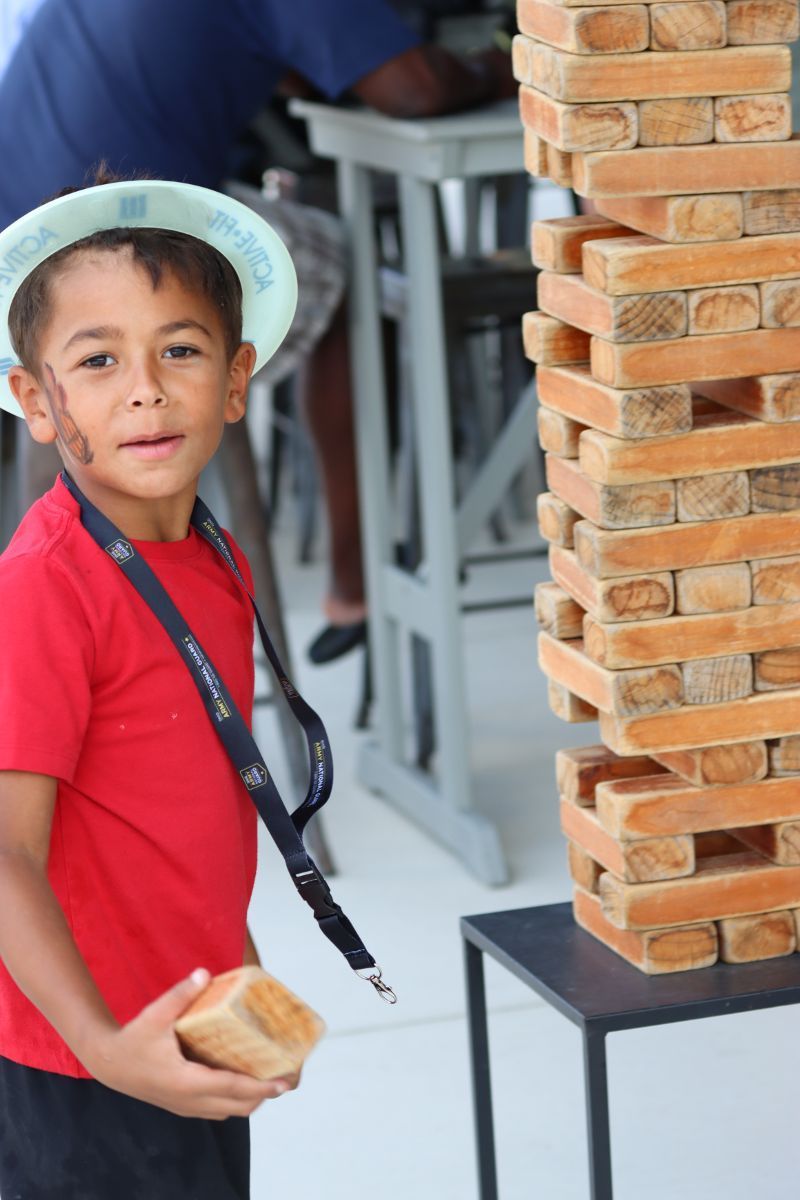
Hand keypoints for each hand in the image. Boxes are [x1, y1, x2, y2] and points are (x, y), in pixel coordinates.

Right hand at [85, 969, 299, 1118]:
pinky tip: (241, 1079)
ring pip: (228, 1112)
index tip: (284, 1082)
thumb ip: (179, 995)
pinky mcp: (182, 1105)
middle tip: (284, 1076)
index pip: (231, 1088)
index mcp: (186, 1081)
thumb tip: (204, 974)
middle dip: (263, 1095)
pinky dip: (234, 1100)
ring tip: (268, 1077)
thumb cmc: (133, 1039)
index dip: (260, 1087)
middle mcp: (189, 1100)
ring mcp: (185, 1107)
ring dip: (249, 1100)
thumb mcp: (154, 1015)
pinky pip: (217, 1109)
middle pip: (237, 1106)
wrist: (109, 1063)